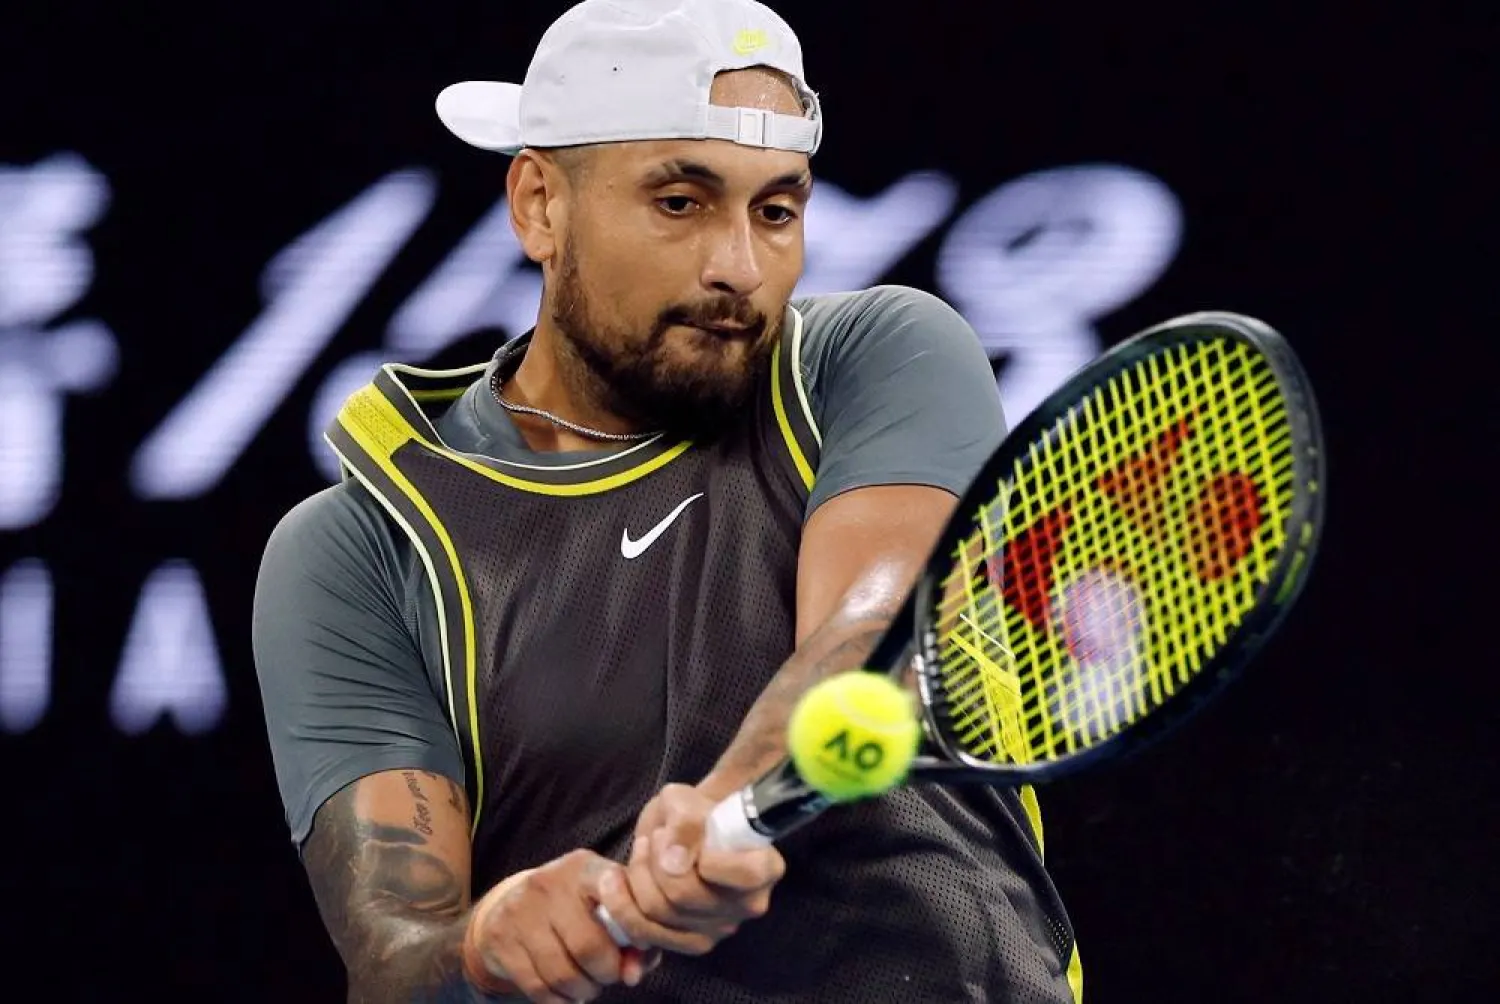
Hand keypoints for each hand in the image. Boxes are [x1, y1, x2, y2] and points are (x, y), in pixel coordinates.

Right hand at [462, 851, 660, 1003]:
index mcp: (584, 868)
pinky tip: (566, 993)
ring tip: (588, 985)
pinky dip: (559, 1001)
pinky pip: (537, 987)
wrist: (513, 903)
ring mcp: (521, 910)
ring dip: (583, 990)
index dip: (635, 927)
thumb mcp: (605, 905)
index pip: (617, 892)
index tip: (639, 945)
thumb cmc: (576, 908)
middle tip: (609, 975)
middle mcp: (550, 883)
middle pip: (588, 947)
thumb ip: (632, 935)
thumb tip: (632, 974)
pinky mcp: (500, 937)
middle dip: (607, 973)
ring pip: (562, 973)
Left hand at [596, 783, 785, 955]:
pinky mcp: (691, 942)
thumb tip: (675, 861)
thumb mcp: (686, 800)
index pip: (746, 874)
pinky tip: (619, 879)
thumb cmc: (694, 811)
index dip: (712, 858)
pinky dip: (624, 905)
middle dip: (657, 861)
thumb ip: (685, 823)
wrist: (685, 830)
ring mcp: (721, 928)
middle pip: (688, 896)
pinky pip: (647, 933)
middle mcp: (748, 904)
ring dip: (638, 876)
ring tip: (642, 849)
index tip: (694, 833)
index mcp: (765, 866)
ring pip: (661, 914)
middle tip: (655, 837)